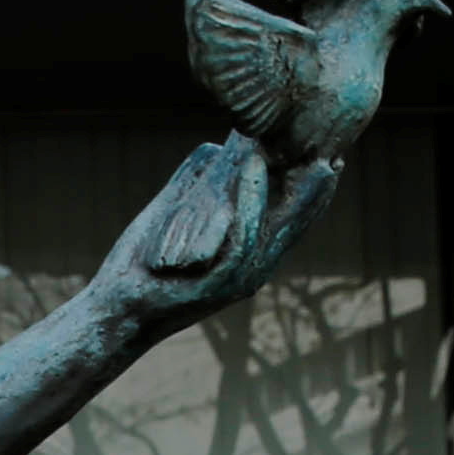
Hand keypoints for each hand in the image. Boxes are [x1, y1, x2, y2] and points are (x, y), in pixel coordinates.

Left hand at [99, 139, 343, 329]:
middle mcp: (249, 269)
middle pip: (294, 227)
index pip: (287, 221)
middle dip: (316, 193)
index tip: (328, 157)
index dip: (310, 192)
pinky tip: (255, 170)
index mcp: (245, 255)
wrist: (117, 309)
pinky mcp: (217, 282)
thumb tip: (215, 145)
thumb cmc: (143, 265)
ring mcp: (236, 278)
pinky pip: (242, 236)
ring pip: (274, 229)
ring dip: (292, 191)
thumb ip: (196, 184)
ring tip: (304, 155)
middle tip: (336, 155)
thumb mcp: (174, 217)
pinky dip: (251, 200)